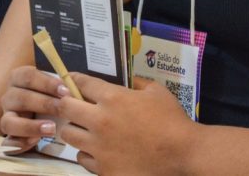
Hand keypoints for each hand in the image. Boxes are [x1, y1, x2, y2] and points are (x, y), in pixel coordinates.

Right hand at [0, 66, 61, 153]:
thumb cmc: (48, 96)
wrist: (38, 113)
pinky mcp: (9, 136)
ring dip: (30, 126)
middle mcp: (9, 96)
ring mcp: (6, 116)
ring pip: (9, 122)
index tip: (66, 91)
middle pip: (21, 98)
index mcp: (18, 78)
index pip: (28, 76)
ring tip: (51, 129)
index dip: (47, 83)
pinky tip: (36, 142)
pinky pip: (8, 142)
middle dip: (44, 104)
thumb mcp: (52, 88)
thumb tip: (75, 90)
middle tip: (63, 109)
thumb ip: (59, 88)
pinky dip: (21, 143)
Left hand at [56, 74, 195, 174]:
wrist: (184, 153)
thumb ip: (136, 83)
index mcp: (112, 98)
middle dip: (65, 104)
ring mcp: (99, 146)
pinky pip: (82, 158)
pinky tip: (96, 151)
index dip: (72, 81)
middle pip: (64, 107)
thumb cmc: (172, 119)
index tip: (70, 82)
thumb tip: (126, 82)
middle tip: (70, 107)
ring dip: (73, 129)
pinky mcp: (104, 168)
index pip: (79, 83)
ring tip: (82, 130)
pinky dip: (86, 153)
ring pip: (68, 134)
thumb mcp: (156, 91)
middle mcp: (99, 120)